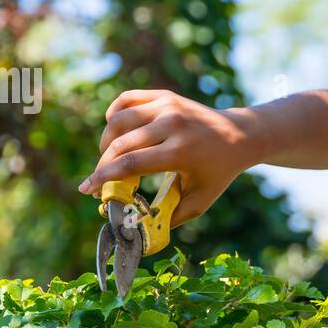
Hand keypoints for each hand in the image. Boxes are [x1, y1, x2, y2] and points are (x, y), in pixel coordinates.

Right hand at [77, 89, 260, 224]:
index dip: (104, 177)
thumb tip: (137, 231)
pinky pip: (126, 101)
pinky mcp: (164, 95)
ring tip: (110, 159)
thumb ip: (170, 218)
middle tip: (98, 181)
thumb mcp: (200, 201)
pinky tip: (116, 132)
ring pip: (118, 120)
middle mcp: (172, 124)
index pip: (131, 164)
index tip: (87, 189)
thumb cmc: (218, 172)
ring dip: (106, 141)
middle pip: (120, 144)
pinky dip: (115, 115)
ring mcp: (167, 106)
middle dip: (102, 165)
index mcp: (181, 151)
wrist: (241, 135)